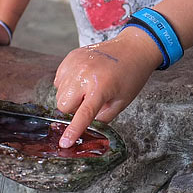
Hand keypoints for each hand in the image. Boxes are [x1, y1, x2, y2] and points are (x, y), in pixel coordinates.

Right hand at [53, 28, 160, 146]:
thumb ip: (103, 118)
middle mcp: (84, 74)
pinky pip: (59, 79)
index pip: (82, 114)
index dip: (73, 131)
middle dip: (73, 109)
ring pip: (59, 92)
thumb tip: (86, 129)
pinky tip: (83, 80)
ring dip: (70, 96)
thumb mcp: (121, 102)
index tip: (64, 143)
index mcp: (100, 87)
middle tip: (90, 102)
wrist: (133, 48)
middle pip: (63, 105)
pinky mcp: (71, 57)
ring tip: (89, 88)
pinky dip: (67, 84)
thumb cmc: (130, 76)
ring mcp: (75, 64)